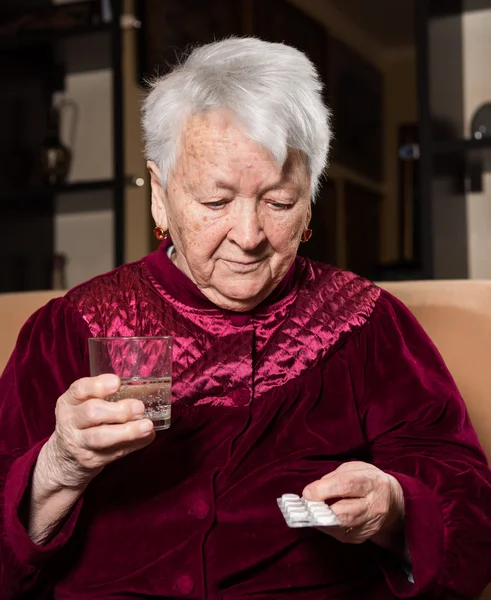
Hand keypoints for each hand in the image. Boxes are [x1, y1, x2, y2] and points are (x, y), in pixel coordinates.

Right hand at [41, 374, 154, 491]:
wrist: (65, 458)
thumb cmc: (83, 422)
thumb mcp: (83, 405)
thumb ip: (105, 396)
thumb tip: (145, 392)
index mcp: (69, 402)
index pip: (79, 389)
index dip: (98, 385)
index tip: (117, 382)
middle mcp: (70, 422)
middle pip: (92, 413)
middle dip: (119, 410)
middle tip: (139, 407)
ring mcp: (79, 444)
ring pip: (101, 437)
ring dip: (128, 431)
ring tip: (147, 426)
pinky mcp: (90, 460)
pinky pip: (114, 452)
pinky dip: (134, 444)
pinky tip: (147, 437)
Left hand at [303, 462, 404, 547]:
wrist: (392, 501)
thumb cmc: (367, 480)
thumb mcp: (354, 469)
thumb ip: (333, 478)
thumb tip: (312, 492)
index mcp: (371, 482)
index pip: (345, 486)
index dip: (323, 490)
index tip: (307, 492)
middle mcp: (373, 505)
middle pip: (343, 512)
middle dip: (319, 509)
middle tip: (306, 504)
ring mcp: (369, 525)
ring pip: (339, 527)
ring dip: (320, 520)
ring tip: (310, 511)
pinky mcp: (362, 537)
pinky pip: (339, 534)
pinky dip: (326, 526)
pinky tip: (321, 518)